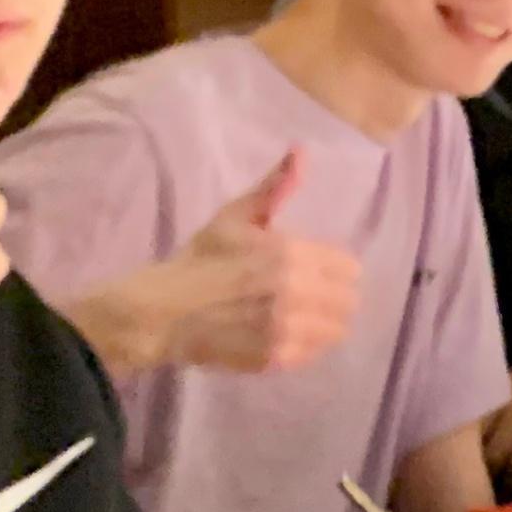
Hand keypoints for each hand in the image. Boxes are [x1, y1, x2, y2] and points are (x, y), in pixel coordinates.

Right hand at [159, 152, 361, 372]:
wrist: (163, 312)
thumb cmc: (201, 259)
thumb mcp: (236, 216)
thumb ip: (275, 187)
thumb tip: (302, 152)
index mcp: (290, 254)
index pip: (348, 267)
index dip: (334, 268)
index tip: (317, 270)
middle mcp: (296, 293)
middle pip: (348, 301)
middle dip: (334, 296)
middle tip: (310, 296)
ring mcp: (287, 330)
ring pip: (336, 330)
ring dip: (324, 323)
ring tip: (299, 317)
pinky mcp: (277, 359)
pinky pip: (313, 353)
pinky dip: (306, 346)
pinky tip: (284, 335)